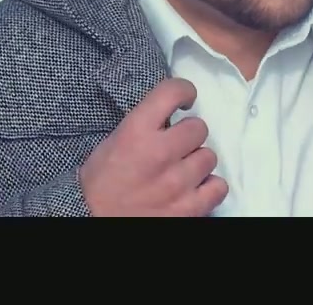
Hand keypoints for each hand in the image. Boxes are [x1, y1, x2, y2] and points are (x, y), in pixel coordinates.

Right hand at [79, 78, 227, 216]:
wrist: (92, 221)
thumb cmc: (101, 183)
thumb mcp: (114, 141)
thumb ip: (144, 123)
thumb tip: (172, 112)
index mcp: (136, 131)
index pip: (173, 91)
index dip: (184, 91)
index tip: (185, 99)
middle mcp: (160, 153)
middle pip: (199, 127)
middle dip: (189, 135)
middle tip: (177, 145)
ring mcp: (177, 183)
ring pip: (210, 157)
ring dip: (197, 162)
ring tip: (181, 170)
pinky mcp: (189, 208)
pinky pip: (219, 187)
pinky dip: (209, 187)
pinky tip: (194, 188)